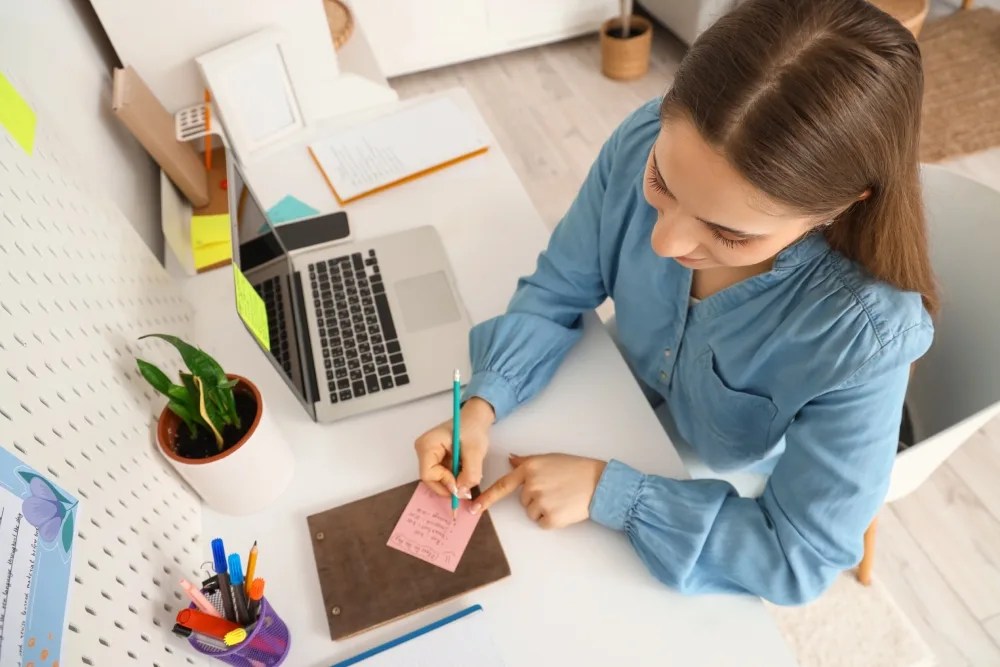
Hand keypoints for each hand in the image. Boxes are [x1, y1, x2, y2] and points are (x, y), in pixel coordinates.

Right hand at [414, 397, 494, 497]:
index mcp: (427, 445)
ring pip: (436, 479)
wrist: (475, 419)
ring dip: (452, 482)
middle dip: (448, 485)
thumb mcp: (475, 451)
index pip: (428, 474)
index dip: (445, 483)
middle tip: (465, 488)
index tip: (462, 485)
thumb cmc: (473, 429)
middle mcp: (423, 450)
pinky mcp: (434, 459)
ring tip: (466, 475)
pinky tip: (462, 471)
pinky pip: (440, 475)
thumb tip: (462, 493)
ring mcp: (427, 455)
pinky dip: (452, 477)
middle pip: (430, 479)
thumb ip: (470, 473)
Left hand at [473, 453, 606, 528]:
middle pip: (523, 500)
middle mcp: (532, 485)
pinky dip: (552, 519)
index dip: (486, 498)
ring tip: (562, 497)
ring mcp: (541, 502)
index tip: (473, 507)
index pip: (502, 485)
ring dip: (544, 509)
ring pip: (532, 512)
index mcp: (529, 468)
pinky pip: (543, 523)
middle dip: (536, 497)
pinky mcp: (551, 518)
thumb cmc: (575, 468)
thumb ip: (527, 461)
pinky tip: (565, 507)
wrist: (599, 483)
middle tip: (556, 489)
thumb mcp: (549, 458)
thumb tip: (511, 460)